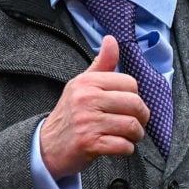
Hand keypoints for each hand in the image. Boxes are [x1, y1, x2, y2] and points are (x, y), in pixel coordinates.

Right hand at [39, 36, 149, 177]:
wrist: (47, 146)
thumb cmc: (71, 114)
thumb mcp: (82, 85)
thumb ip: (101, 64)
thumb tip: (111, 39)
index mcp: (87, 82)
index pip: (130, 83)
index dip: (135, 97)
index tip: (127, 106)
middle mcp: (86, 99)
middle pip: (135, 104)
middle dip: (141, 117)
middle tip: (134, 123)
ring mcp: (87, 122)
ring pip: (132, 126)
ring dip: (135, 135)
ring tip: (128, 136)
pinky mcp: (89, 143)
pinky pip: (123, 145)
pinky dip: (126, 149)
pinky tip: (118, 146)